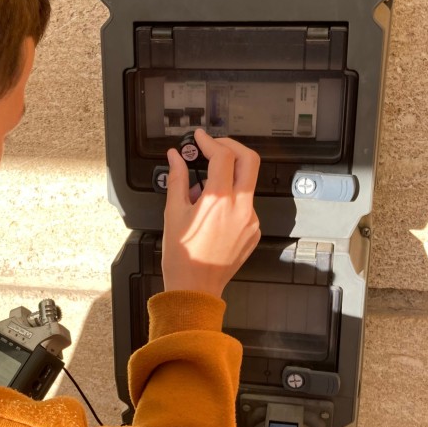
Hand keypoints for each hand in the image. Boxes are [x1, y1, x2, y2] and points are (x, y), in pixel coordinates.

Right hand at [162, 129, 260, 298]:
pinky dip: (231, 199)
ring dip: (229, 177)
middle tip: (214, 147)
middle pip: (250, 160)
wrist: (195, 288)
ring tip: (204, 191)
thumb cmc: (182, 257)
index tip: (200, 138)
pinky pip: (246, 204)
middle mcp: (241, 208)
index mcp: (220, 201)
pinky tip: (213, 211)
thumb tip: (176, 157)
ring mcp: (251, 220)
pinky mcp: (254, 231)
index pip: (223, 156)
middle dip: (232, 147)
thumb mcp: (173, 213)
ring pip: (247, 183)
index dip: (210, 141)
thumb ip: (177, 179)